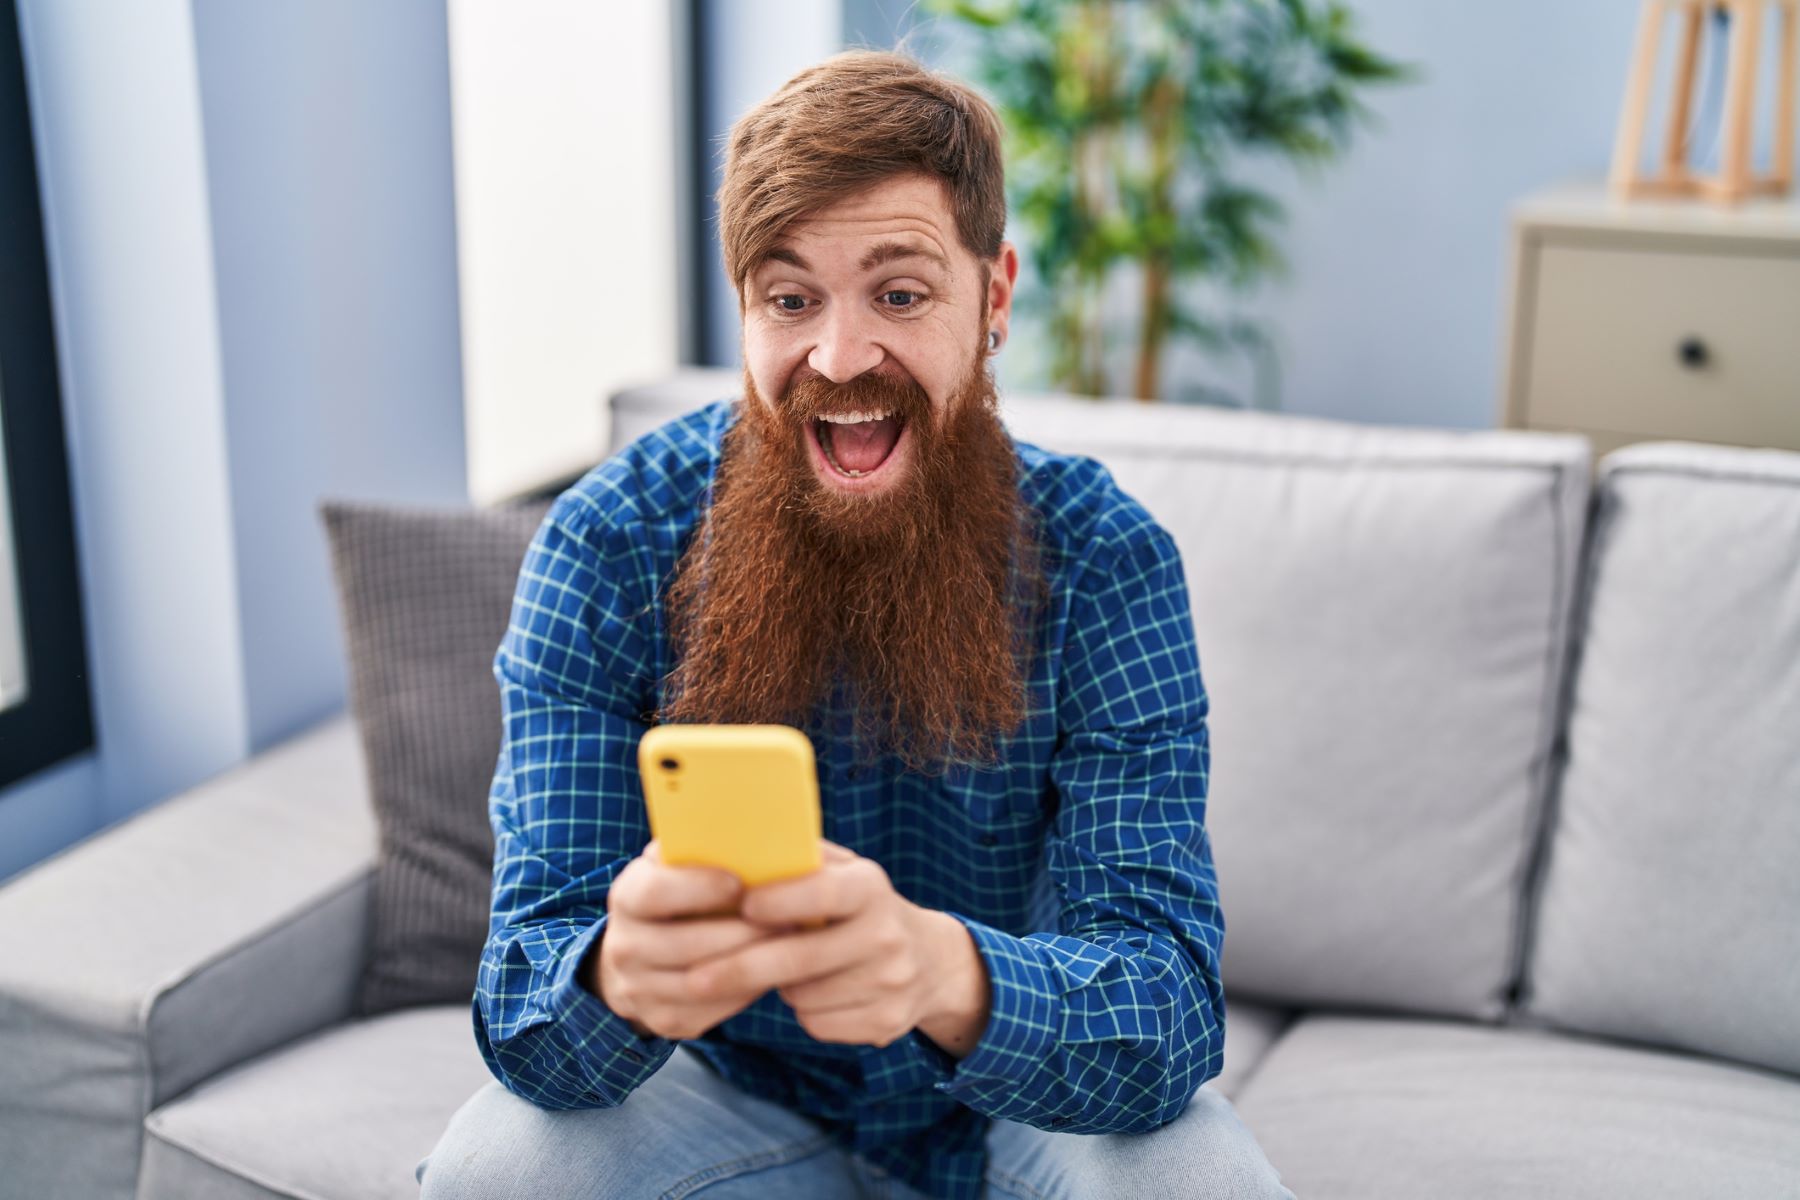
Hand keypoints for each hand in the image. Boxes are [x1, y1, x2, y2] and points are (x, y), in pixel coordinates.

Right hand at [593, 840, 778, 1039]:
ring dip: (752, 963)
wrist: (640, 952)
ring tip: (791, 943)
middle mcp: (624, 945)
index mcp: (627, 897)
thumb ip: (702, 849)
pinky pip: (713, 1011)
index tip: (740, 882)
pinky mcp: (665, 1021)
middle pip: (685, 944)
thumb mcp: (678, 865)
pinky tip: (772, 971)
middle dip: (742, 931)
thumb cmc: (677, 894)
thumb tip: (757, 831)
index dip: (698, 887)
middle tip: (789, 918)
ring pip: (703, 982)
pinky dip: (747, 991)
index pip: (655, 892)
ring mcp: (639, 989)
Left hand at [689, 841, 990, 1052]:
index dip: (781, 900)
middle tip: (695, 978)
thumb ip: (799, 861)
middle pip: (801, 959)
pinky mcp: (886, 1023)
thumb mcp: (843, 872)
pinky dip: (805, 1011)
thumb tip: (735, 849)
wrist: (930, 961)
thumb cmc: (860, 908)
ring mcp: (892, 983)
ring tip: (786, 968)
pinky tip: (814, 991)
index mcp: (871, 887)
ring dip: (780, 987)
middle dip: (741, 968)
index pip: (823, 891)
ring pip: (804, 996)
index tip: (742, 906)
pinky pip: (819, 1024)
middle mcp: (887, 934)